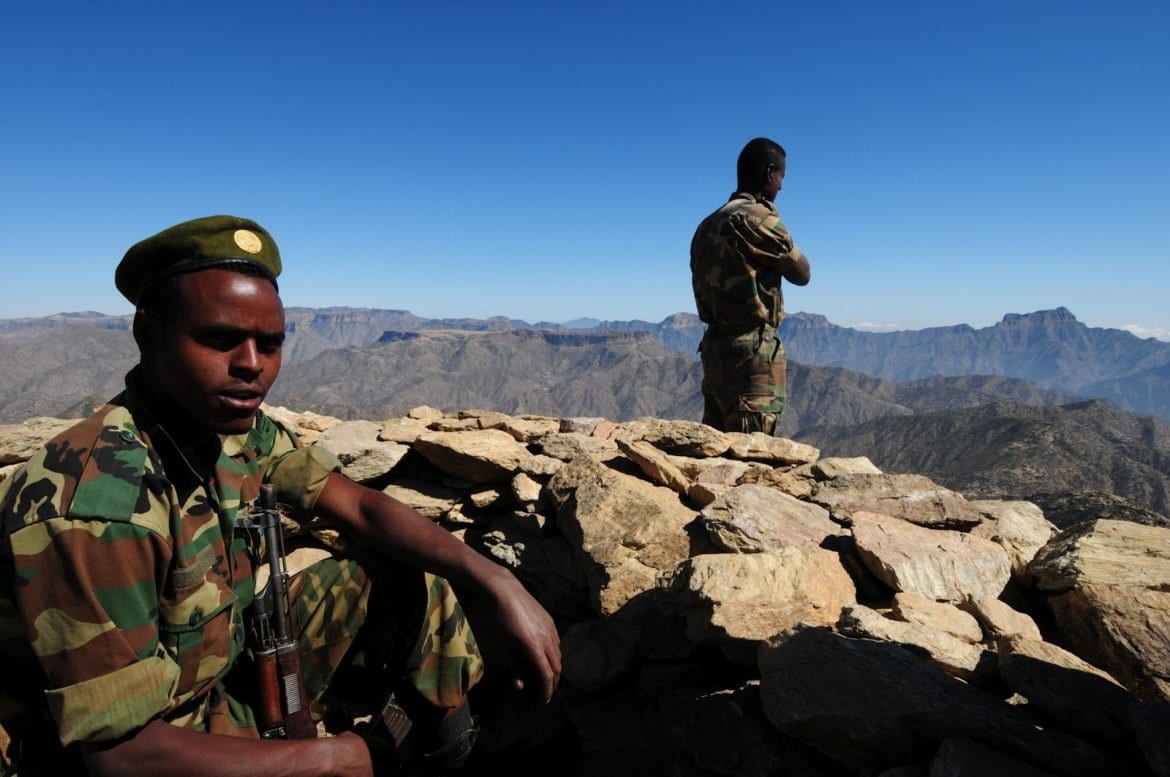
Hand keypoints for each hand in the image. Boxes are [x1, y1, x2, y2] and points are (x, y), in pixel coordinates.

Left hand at [483, 570, 561, 702]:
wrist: (506, 591)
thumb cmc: (499, 620)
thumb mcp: (502, 647)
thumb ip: (514, 667)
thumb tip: (521, 686)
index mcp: (534, 648)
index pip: (546, 675)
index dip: (546, 690)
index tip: (544, 700)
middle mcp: (547, 639)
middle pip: (556, 667)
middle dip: (552, 682)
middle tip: (546, 692)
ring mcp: (550, 628)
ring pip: (558, 654)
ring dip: (554, 668)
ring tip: (546, 676)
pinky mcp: (550, 620)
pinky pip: (556, 642)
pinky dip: (553, 654)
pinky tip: (545, 655)